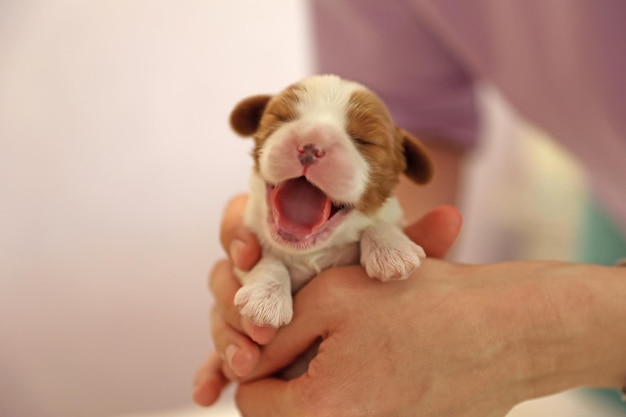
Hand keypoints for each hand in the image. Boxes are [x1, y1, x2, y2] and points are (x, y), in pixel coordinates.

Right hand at [192, 198, 462, 405]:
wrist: (374, 321)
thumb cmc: (371, 278)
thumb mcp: (387, 263)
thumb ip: (408, 244)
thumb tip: (451, 218)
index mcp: (282, 234)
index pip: (244, 222)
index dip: (239, 235)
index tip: (251, 254)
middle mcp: (257, 268)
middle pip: (224, 273)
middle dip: (234, 298)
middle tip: (256, 324)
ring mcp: (246, 306)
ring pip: (220, 315)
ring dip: (225, 338)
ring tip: (244, 364)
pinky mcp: (242, 342)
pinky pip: (218, 355)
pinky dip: (211, 371)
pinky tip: (208, 393)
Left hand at [235, 260, 625, 416]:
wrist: (509, 331)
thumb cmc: (423, 306)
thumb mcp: (331, 298)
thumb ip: (274, 334)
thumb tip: (245, 361)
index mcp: (318, 411)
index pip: (248, 400)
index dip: (254, 356)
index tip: (276, 326)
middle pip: (285, 408)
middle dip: (284, 366)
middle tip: (310, 324)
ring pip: (322, 404)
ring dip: (318, 371)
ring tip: (347, 332)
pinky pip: (356, 407)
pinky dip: (350, 381)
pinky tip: (374, 349)